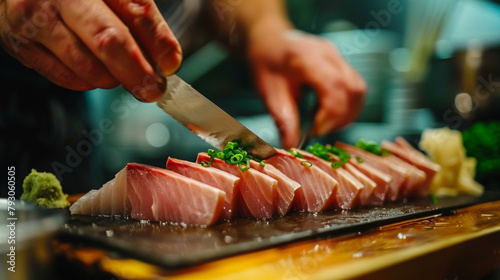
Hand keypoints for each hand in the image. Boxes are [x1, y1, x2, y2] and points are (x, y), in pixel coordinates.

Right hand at [0, 0, 181, 101]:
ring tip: (118, 74)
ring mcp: (36, 18)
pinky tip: (92, 71)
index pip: (136, 11)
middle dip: (137, 73)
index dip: (158, 42)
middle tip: (152, 90)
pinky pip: (63, 76)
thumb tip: (167, 60)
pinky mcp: (20, 43)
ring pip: (87, 65)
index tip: (171, 65)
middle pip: (109, 40)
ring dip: (112, 79)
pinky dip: (85, 81)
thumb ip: (139, 17)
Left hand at [248, 25, 365, 147]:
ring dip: (345, 115)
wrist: (270, 39)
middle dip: (340, 118)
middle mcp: (329, 53)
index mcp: (307, 56)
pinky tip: (325, 113)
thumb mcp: (268, 92)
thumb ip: (283, 118)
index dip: (331, 114)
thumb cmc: (266, 62)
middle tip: (317, 130)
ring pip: (359, 90)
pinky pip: (355, 89)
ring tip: (321, 123)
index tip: (315, 131)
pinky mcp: (342, 64)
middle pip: (353, 89)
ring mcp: (338, 57)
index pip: (335, 85)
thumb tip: (293, 145)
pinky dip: (345, 107)